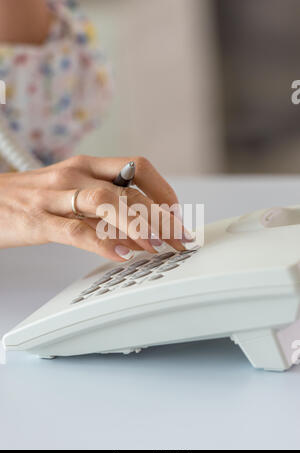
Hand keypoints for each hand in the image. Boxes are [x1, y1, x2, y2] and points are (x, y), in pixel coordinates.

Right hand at [0, 155, 191, 260]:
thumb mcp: (73, 194)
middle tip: (180, 239)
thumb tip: (142, 233)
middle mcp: (76, 175)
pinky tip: (120, 256)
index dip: (163, 190)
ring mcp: (56, 196)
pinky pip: (75, 231)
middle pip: (129, 190)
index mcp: (87, 165)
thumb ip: (105, 211)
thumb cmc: (32, 199)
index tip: (178, 214)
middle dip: (161, 216)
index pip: (137, 167)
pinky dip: (101, 244)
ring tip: (157, 246)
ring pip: (106, 203)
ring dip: (137, 225)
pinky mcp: (39, 220)